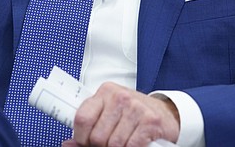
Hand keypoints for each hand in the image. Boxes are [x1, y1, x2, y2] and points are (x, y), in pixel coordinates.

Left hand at [63, 82, 179, 146]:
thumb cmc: (134, 115)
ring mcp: (135, 108)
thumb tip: (68, 144)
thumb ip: (89, 128)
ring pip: (113, 144)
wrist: (166, 113)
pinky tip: (135, 142)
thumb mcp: (109, 115)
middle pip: (97, 137)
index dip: (81, 138)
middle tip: (109, 143)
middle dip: (101, 146)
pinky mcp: (150, 121)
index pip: (82, 118)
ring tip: (124, 141)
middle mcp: (119, 97)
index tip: (85, 142)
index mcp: (105, 92)